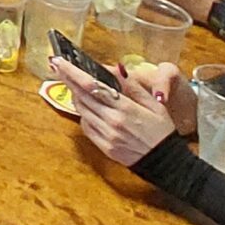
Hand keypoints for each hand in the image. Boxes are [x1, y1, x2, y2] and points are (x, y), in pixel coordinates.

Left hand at [54, 58, 180, 165]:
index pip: (91, 85)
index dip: (72, 72)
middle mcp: (112, 121)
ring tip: (72, 84)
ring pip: (81, 111)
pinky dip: (84, 115)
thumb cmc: (162, 130)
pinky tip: (88, 109)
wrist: (167, 162)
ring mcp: (107, 136)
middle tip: (56, 66)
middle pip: (81, 96)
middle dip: (66, 79)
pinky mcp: (105, 147)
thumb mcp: (154, 103)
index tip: (58, 61)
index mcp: (125, 108)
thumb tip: (115, 68)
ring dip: (74, 96)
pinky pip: (86, 127)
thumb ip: (132, 85)